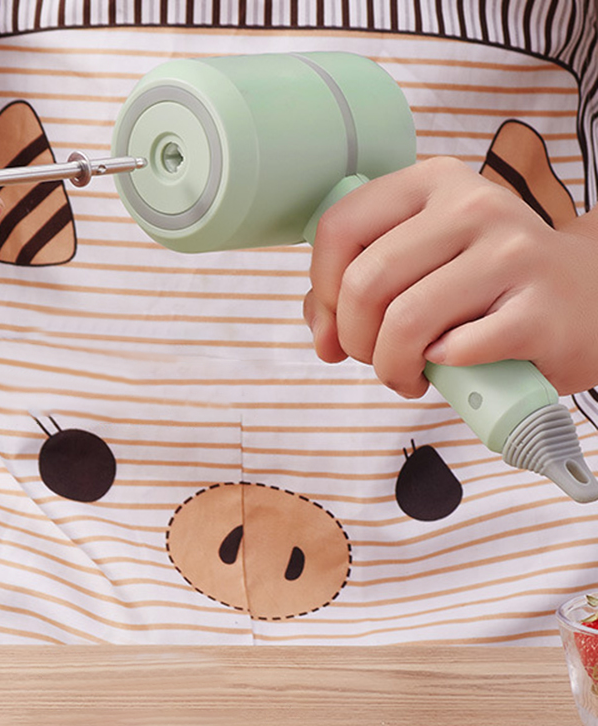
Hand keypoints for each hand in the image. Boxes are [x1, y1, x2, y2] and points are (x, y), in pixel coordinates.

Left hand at [303, 156, 597, 397]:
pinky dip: (442, 371)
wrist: (588, 301)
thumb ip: (356, 287)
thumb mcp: (422, 265)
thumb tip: (321, 334)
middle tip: (376, 358)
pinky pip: (455, 351)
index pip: (339, 227)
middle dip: (355, 340)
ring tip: (408, 374)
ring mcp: (512, 252)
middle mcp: (473, 205)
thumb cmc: (488, 289)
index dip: (324, 290)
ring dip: (390, 366)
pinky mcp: (538, 309)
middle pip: (366, 282)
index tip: (338, 324)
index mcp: (432, 184)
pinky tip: (454, 369)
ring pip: (404, 322)